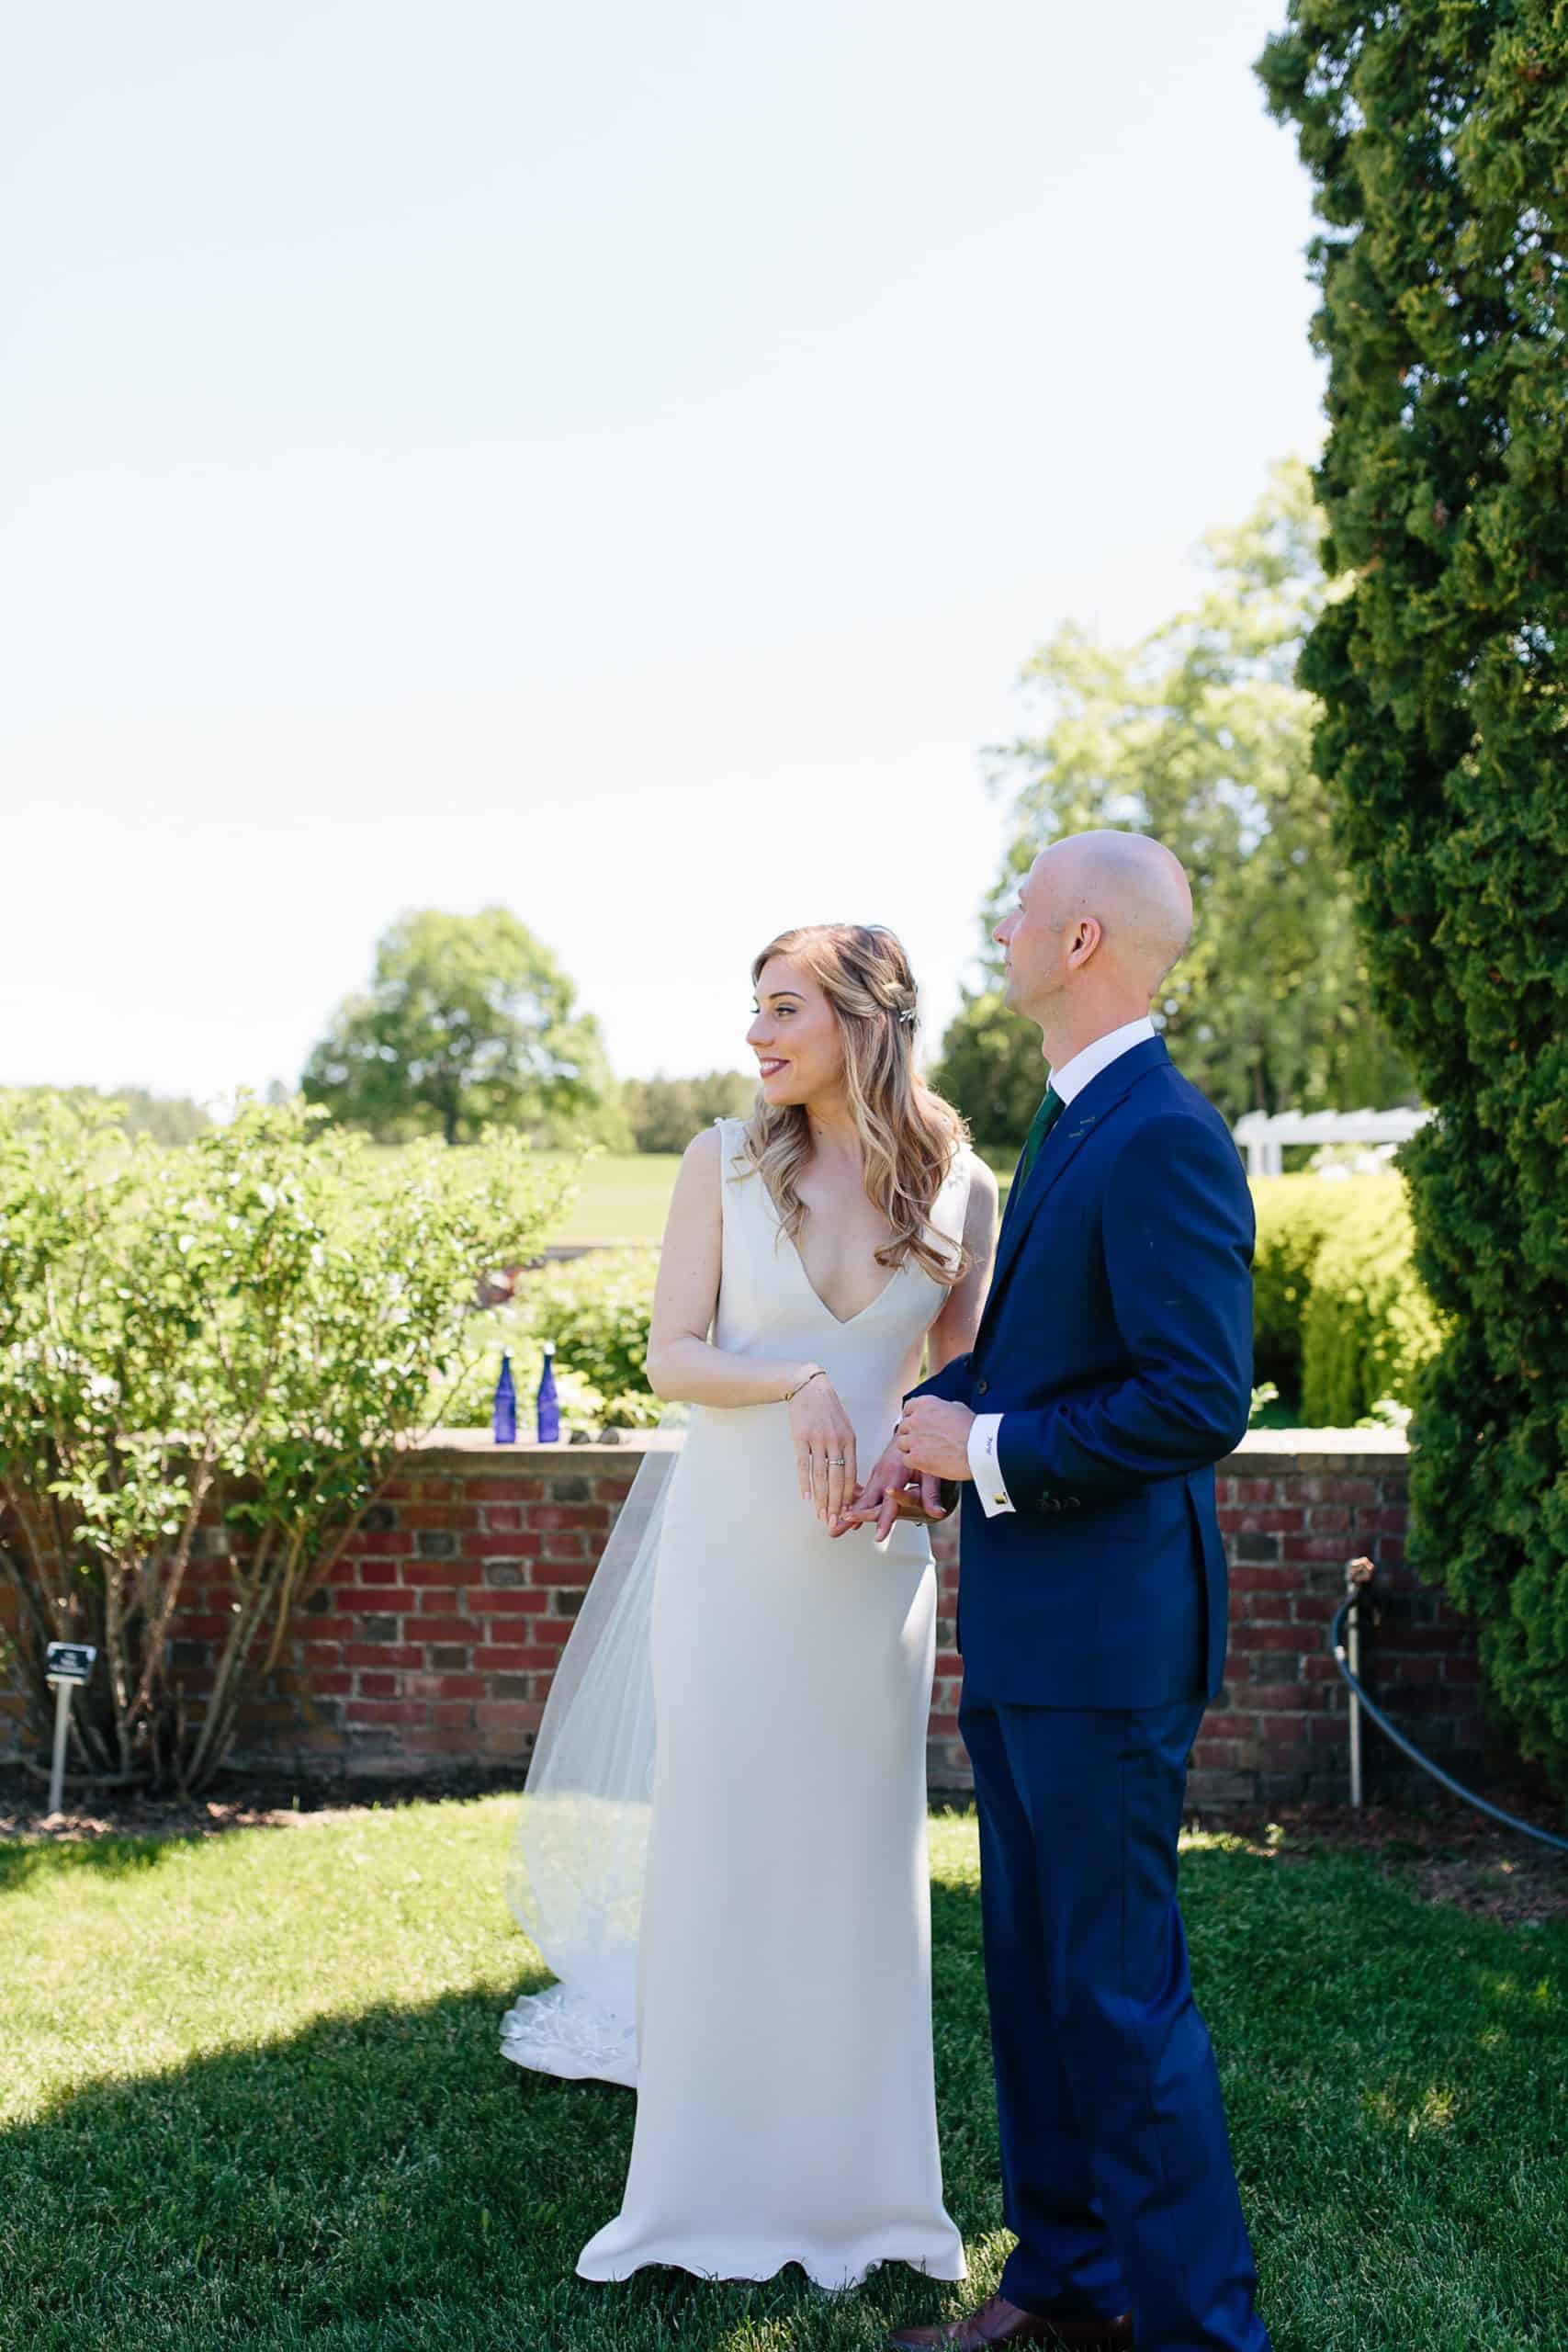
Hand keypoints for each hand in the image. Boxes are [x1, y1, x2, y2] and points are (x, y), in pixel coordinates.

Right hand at [787, 1369, 857, 1531]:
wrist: (809, 1387)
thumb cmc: (828, 1410)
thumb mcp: (845, 1427)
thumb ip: (847, 1452)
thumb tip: (849, 1479)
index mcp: (850, 1440)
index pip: (851, 1474)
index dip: (849, 1496)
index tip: (848, 1513)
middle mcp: (836, 1441)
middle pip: (837, 1479)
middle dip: (836, 1504)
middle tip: (834, 1522)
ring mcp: (818, 1439)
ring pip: (820, 1475)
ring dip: (821, 1498)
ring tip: (820, 1515)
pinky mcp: (801, 1437)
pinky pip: (803, 1464)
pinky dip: (804, 1482)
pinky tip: (806, 1497)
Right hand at [833, 1440, 950, 1539]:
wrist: (913, 1432)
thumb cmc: (923, 1450)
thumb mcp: (931, 1472)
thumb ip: (930, 1494)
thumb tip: (937, 1513)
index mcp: (895, 1472)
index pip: (890, 1502)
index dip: (884, 1520)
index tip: (879, 1536)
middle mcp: (882, 1474)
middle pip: (866, 1501)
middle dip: (851, 1518)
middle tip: (836, 1530)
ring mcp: (876, 1475)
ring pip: (860, 1498)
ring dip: (846, 1513)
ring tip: (833, 1527)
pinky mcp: (875, 1477)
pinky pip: (861, 1493)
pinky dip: (850, 1505)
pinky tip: (840, 1516)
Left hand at [895, 1397, 975, 1483]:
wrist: (980, 1448)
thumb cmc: (974, 1429)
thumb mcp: (959, 1408)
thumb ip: (944, 1408)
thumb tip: (943, 1412)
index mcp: (926, 1404)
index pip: (907, 1408)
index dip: (911, 1418)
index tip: (916, 1425)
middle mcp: (916, 1419)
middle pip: (903, 1427)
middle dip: (911, 1434)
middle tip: (922, 1442)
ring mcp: (914, 1438)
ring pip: (902, 1444)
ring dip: (911, 1449)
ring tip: (926, 1454)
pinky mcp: (915, 1457)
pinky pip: (906, 1460)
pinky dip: (914, 1462)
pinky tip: (926, 1463)